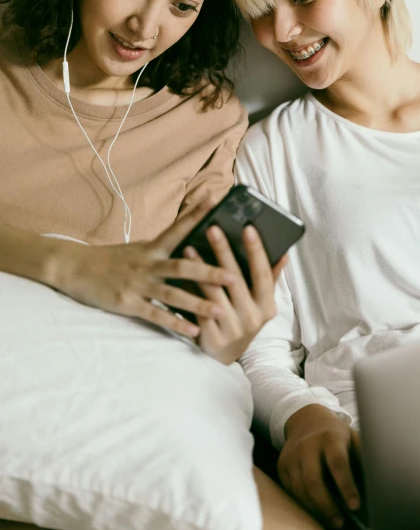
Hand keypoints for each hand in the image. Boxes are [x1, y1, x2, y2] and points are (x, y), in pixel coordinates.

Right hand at [47, 203, 240, 338]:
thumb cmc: (111, 259)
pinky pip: (156, 315)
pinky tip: (193, 331)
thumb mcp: (138, 248)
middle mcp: (147, 264)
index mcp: (151, 248)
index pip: (178, 228)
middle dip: (209, 272)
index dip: (196, 213)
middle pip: (183, 267)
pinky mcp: (128, 303)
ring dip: (199, 303)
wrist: (75, 268)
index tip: (215, 199)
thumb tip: (189, 244)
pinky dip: (176, 323)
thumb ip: (162, 249)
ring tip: (222, 311)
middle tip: (234, 277)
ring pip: (173, 294)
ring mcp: (138, 284)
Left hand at [184, 224, 286, 364]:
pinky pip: (198, 309)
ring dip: (201, 268)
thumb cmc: (243, 320)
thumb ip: (269, 279)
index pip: (263, 274)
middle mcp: (252, 319)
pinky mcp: (211, 338)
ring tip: (190, 246)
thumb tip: (284, 254)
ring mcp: (231, 330)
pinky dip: (189, 289)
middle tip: (212, 228)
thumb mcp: (260, 303)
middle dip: (223, 251)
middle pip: (236, 280)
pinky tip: (180, 274)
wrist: (225, 357)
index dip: (256, 251)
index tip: (248, 228)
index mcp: (267, 307)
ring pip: (214, 293)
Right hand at [278, 404, 360, 529]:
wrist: (306, 420)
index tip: (355, 506)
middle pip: (313, 480)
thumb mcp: (352, 437)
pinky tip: (316, 510)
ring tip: (332, 520)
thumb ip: (363, 456)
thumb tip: (378, 482)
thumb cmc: (336, 434)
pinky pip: (291, 490)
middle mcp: (307, 445)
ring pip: (300, 489)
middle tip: (341, 522)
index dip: (347, 486)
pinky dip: (304, 503)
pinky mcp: (282, 464)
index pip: (338, 463)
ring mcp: (292, 455)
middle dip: (327, 505)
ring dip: (316, 509)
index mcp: (330, 437)